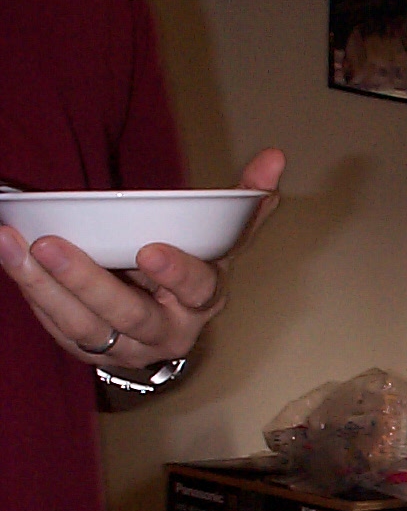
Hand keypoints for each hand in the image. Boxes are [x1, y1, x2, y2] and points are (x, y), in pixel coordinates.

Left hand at [0, 147, 285, 367]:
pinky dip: (31, 295)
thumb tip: (276, 157)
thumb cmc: (190, 275)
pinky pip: (58, 330)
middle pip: (129, 316)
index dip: (177, 273)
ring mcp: (127, 349)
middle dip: (88, 282)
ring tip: (11, 244)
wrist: (167, 326)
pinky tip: (9, 257)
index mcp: (204, 302)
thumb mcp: (219, 242)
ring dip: (44, 287)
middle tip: (51, 244)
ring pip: (84, 328)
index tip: (149, 249)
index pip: (197, 291)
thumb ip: (244, 203)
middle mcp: (169, 334)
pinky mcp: (91, 352)